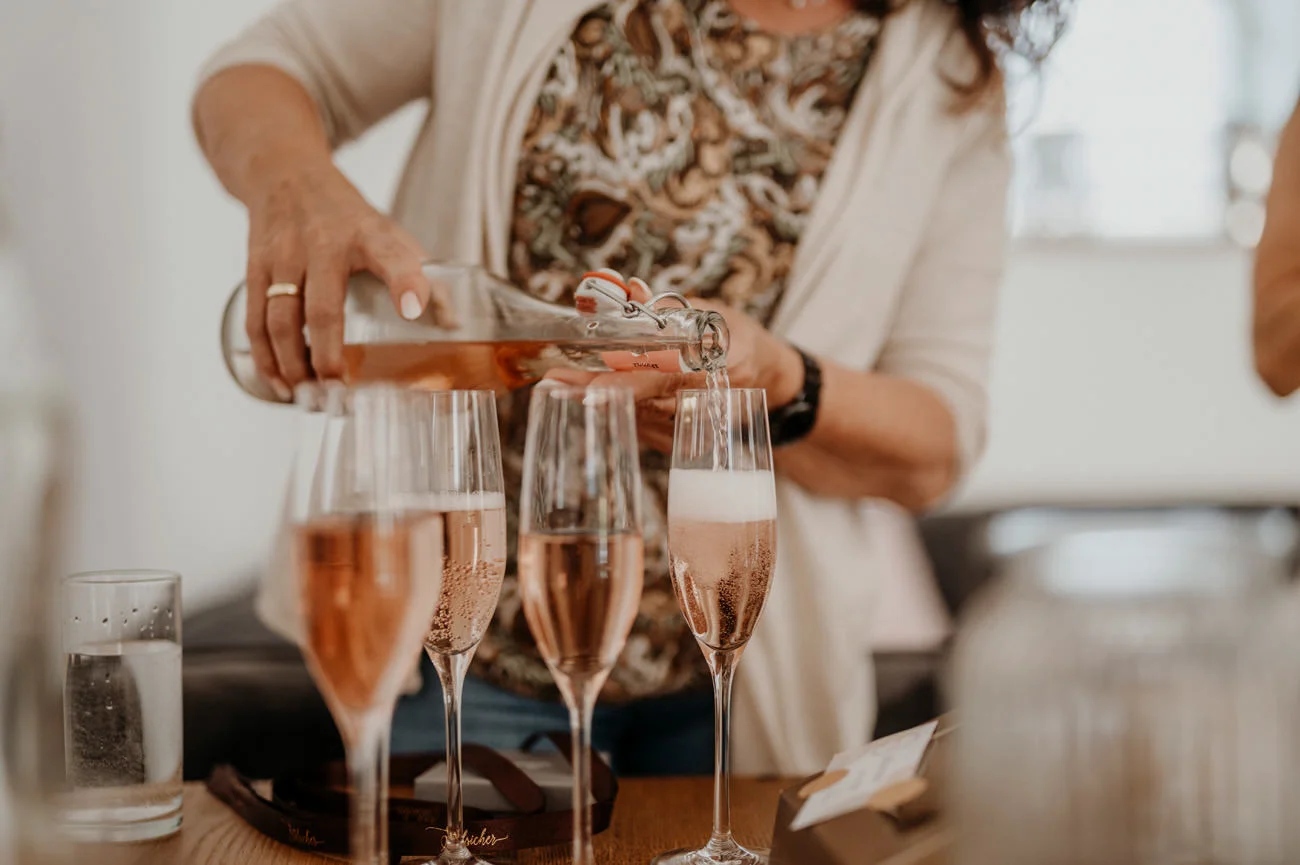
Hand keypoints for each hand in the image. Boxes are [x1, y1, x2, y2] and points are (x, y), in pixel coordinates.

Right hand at [243, 165, 455, 397]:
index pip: (393, 257)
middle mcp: (323, 244)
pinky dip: (265, 357)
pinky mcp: (256, 266)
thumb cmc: (346, 216)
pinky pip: (255, 319)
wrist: (285, 174)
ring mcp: (285, 256)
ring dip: (292, 364)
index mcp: (368, 235)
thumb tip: (451, 323)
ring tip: (309, 396)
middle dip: (328, 354)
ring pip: (281, 319)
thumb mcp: (389, 233)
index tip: (414, 310)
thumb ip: (422, 274)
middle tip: (339, 390)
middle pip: (323, 307)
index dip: (406, 283)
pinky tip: (281, 383)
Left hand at [546, 284, 803, 451]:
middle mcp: (702, 405)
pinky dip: (613, 410)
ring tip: (557, 384)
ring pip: (634, 419)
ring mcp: (691, 429)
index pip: (662, 380)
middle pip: (639, 404)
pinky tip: (585, 395)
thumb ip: (668, 307)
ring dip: (594, 402)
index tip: (586, 382)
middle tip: (552, 380)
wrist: (771, 381)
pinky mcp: (680, 442)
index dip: (622, 382)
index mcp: (715, 370)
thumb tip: (629, 289)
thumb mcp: (713, 312)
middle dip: (592, 391)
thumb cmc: (739, 339)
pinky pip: (640, 427)